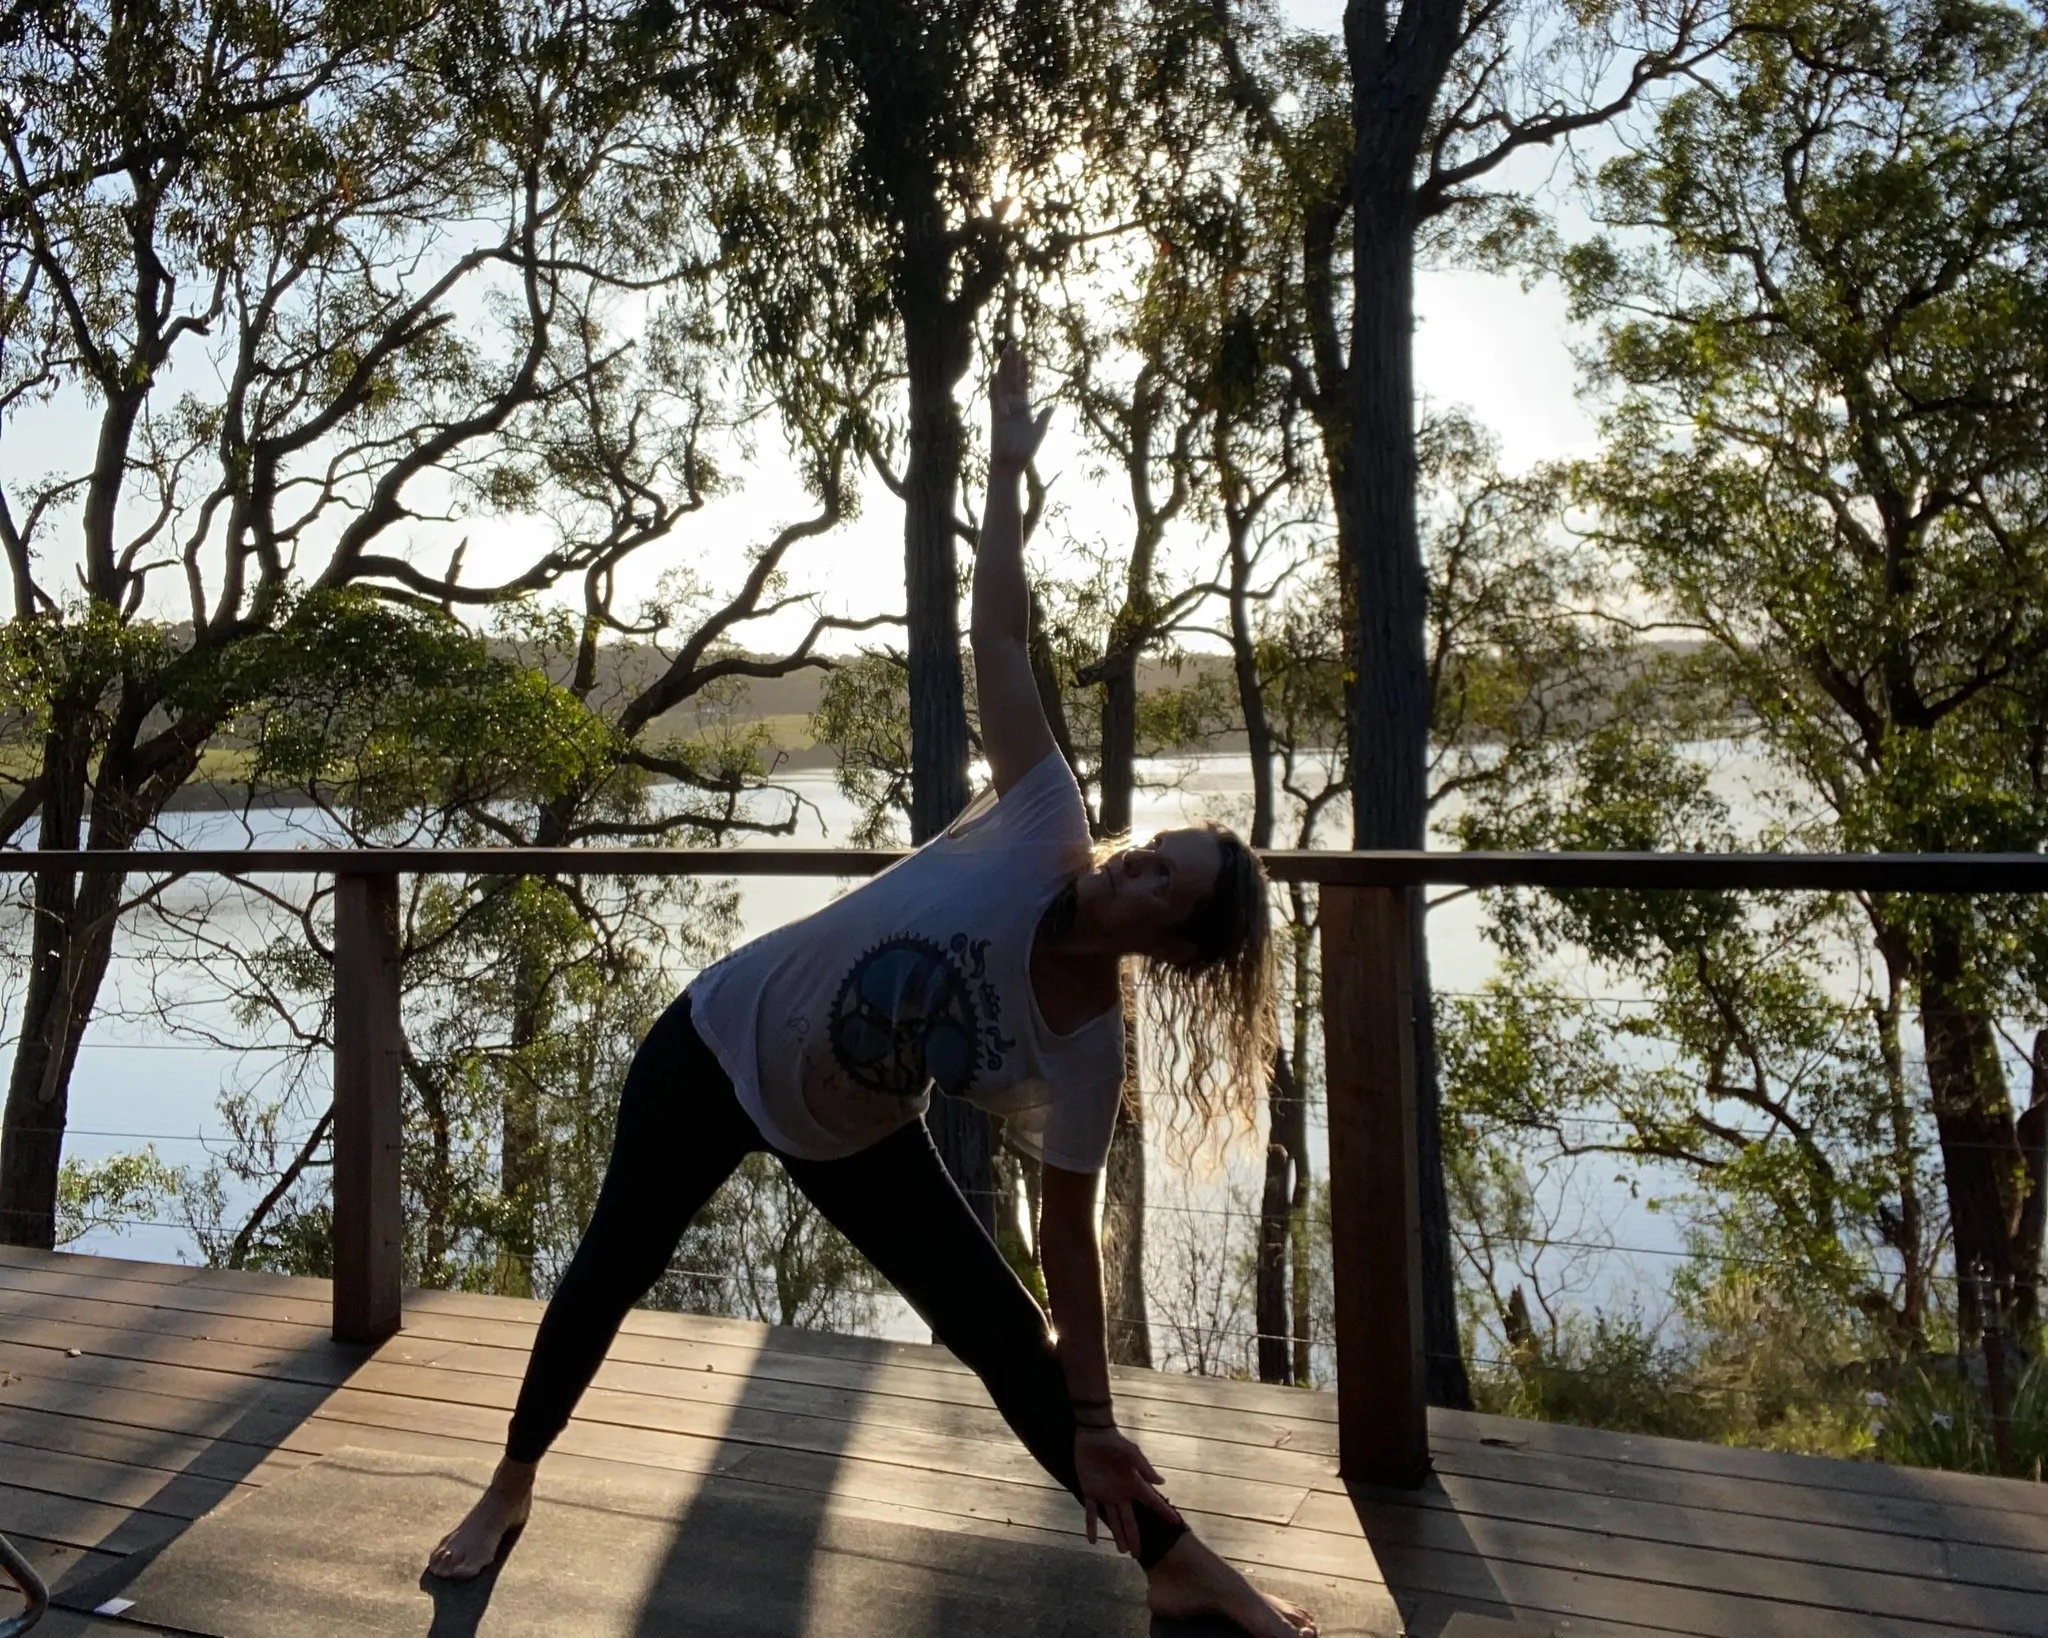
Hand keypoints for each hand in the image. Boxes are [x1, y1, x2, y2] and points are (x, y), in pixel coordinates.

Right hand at [989, 340, 1053, 473]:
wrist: (1011, 465)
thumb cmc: (1024, 451)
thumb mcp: (1038, 431)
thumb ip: (1044, 417)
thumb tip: (1052, 406)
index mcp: (1022, 408)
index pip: (1022, 384)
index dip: (1023, 369)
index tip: (1024, 355)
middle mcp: (1012, 405)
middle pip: (1012, 379)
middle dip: (1012, 362)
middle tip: (1012, 344)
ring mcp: (1003, 410)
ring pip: (1004, 384)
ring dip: (1004, 369)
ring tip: (1005, 352)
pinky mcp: (997, 417)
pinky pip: (995, 400)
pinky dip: (995, 388)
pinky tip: (995, 375)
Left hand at [1073, 1424, 1180, 1555]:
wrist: (1094, 1434)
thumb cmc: (1115, 1441)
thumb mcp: (1132, 1452)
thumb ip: (1144, 1468)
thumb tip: (1162, 1482)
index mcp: (1134, 1484)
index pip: (1152, 1503)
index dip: (1163, 1513)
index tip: (1176, 1524)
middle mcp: (1122, 1493)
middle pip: (1130, 1520)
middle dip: (1134, 1537)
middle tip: (1139, 1556)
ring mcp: (1106, 1494)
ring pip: (1113, 1520)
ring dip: (1117, 1535)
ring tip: (1123, 1552)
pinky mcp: (1090, 1491)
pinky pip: (1091, 1512)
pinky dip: (1091, 1526)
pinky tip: (1092, 1541)